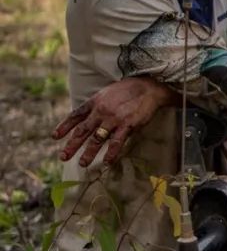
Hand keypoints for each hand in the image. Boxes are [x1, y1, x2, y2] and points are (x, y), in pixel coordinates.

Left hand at [53, 77, 176, 166]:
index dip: (64, 126)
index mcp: (94, 102)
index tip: (55, 137)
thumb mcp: (107, 94)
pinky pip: (117, 142)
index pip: (75, 116)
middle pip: (83, 130)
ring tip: (83, 163)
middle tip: (63, 157)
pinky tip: (107, 161)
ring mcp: (114, 119)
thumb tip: (87, 118)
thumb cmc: (128, 91)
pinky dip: (111, 153)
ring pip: (97, 139)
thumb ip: (96, 105)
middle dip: (72, 144)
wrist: (148, 87)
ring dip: (89, 152)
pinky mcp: (128, 125)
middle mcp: (101, 111)